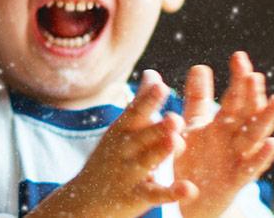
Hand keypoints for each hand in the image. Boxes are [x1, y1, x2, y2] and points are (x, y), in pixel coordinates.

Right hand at [32, 70, 194, 217]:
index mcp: (121, 131)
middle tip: (175, 117)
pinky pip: (156, 194)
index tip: (160, 86)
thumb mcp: (120, 130)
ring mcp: (128, 174)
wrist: (85, 199)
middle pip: (142, 137)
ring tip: (175, 143)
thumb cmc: (110, 159)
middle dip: (157, 128)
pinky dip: (171, 192)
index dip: (147, 100)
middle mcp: (123, 150)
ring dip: (160, 153)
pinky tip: (188, 189)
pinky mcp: (136, 196)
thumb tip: (153, 73)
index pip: (135, 113)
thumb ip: (140, 103)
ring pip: (147, 162)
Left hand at [175, 52, 273, 217]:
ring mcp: (239, 158)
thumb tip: (201, 66)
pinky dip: (263, 156)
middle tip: (255, 74)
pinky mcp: (237, 180)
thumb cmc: (196, 160)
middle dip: (252, 94)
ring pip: (256, 136)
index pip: (234, 97)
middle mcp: (235, 138)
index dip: (238, 79)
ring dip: (268, 118)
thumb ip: (197, 100)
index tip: (239, 56)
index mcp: (224, 124)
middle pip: (247, 112)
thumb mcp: (193, 127)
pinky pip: (251, 168)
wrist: (193, 200)